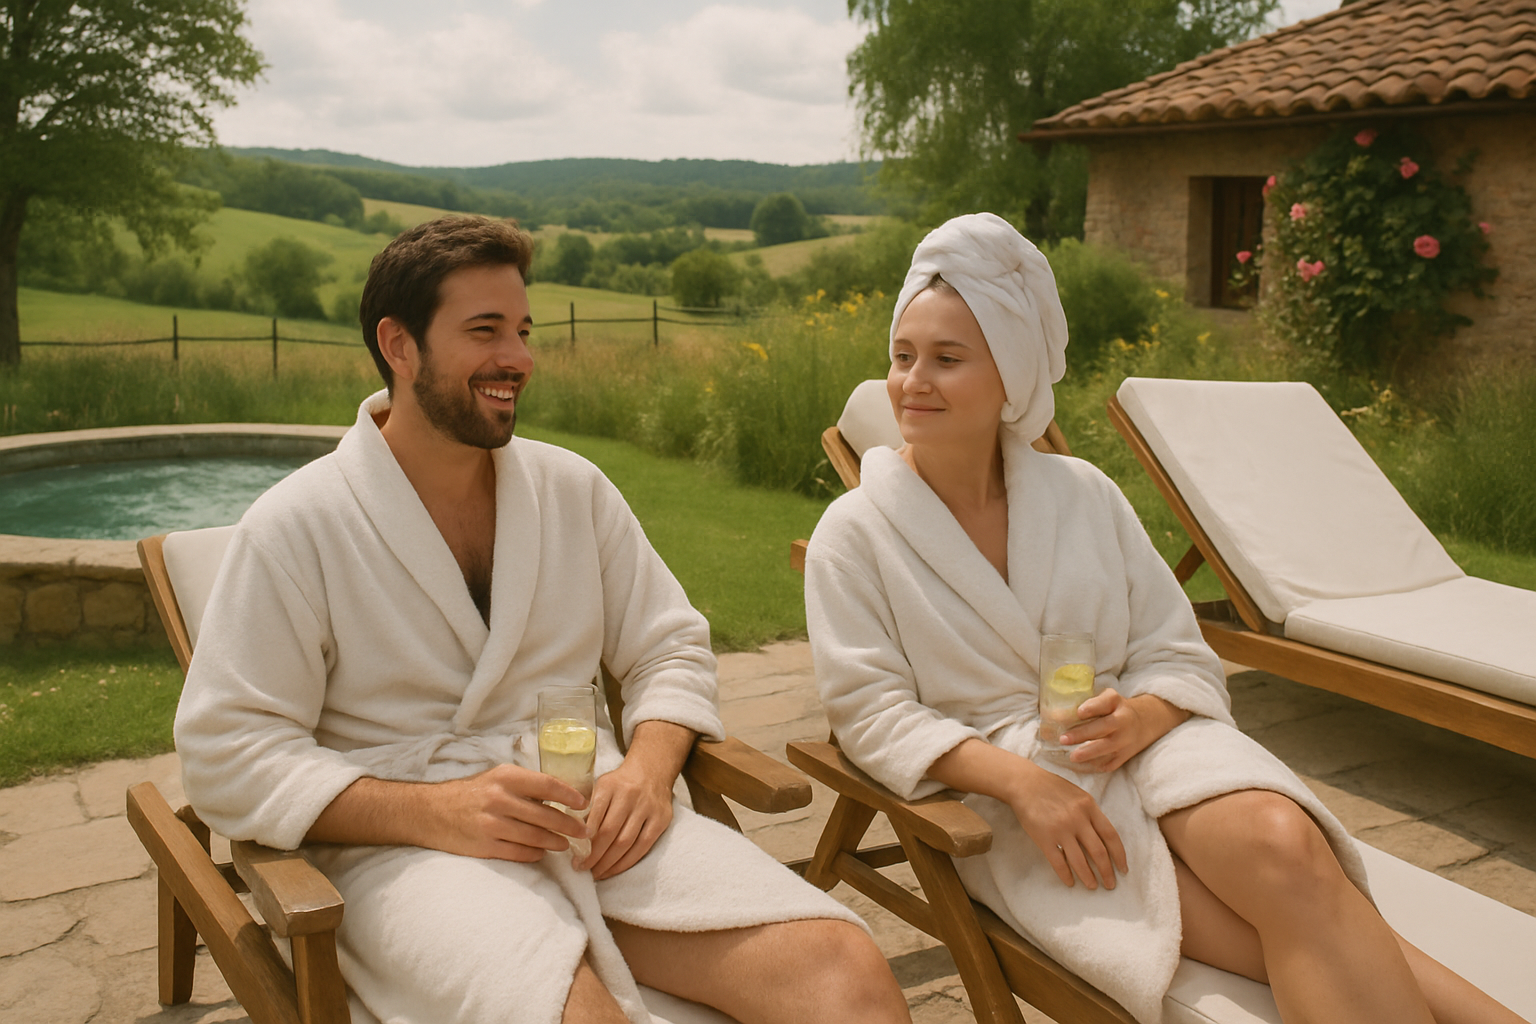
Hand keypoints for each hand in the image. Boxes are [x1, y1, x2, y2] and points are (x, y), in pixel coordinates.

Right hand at [429, 763, 591, 861]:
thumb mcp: (497, 778)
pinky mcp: (485, 846)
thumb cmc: (471, 793)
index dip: (569, 796)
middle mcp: (499, 799)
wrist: (431, 812)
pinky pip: (519, 853)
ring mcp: (491, 824)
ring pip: (535, 837)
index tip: (583, 804)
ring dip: (555, 842)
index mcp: (505, 777)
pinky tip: (542, 852)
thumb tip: (561, 797)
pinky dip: (535, 854)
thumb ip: (525, 786)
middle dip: (569, 825)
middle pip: (545, 816)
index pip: (546, 785)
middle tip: (584, 832)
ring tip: (566, 844)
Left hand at [575, 759, 673, 878]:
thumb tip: (572, 836)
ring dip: (609, 863)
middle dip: (594, 856)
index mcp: (609, 786)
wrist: (652, 771)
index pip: (594, 817)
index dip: (584, 841)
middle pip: (610, 833)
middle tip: (583, 869)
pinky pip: (643, 847)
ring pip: (626, 843)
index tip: (575, 858)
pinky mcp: (661, 819)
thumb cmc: (619, 784)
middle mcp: (629, 795)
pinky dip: (627, 862)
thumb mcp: (601, 786)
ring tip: (596, 873)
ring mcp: (647, 808)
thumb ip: (588, 807)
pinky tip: (614, 869)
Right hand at [1001, 759, 1127, 888]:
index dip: (1119, 855)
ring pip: (1080, 861)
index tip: (1123, 869)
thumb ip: (1091, 814)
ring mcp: (1060, 829)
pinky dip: (1065, 875)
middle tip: (1110, 885)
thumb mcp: (1078, 795)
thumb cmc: (1053, 788)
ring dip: (1088, 877)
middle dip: (1107, 872)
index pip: (1111, 836)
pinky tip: (1069, 882)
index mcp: (1089, 807)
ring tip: (1092, 886)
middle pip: (1098, 852)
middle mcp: (1077, 819)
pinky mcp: (1044, 838)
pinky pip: (1058, 862)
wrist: (1025, 784)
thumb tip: (1103, 838)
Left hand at [1060, 689, 1189, 772]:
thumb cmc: (1115, 709)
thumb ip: (1089, 702)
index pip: (1105, 703)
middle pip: (1104, 727)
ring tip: (1072, 756)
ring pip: (1107, 748)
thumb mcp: (1107, 698)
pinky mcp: (1124, 756)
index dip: (1092, 707)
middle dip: (1083, 734)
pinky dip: (1096, 765)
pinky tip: (1081, 765)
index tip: (1078, 712)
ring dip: (1088, 753)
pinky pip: (1110, 763)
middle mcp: (1123, 721)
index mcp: (1116, 703)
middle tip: (1063, 739)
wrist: (1143, 723)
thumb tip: (1056, 712)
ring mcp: (1125, 740)